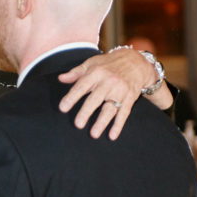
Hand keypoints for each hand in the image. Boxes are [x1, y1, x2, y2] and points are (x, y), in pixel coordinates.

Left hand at [57, 47, 171, 139]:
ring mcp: (120, 90)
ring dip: (102, 122)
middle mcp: (108, 82)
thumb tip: (60, 78)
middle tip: (78, 124)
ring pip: (110, 108)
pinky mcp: (130, 98)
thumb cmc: (109, 64)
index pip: (82, 86)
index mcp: (96, 72)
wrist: (136, 61)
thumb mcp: (92, 63)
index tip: (63, 108)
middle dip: (86, 111)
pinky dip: (118, 125)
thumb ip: (76, 73)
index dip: (72, 97)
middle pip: (96, 98)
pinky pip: (124, 113)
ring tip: (94, 134)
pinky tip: (112, 135)